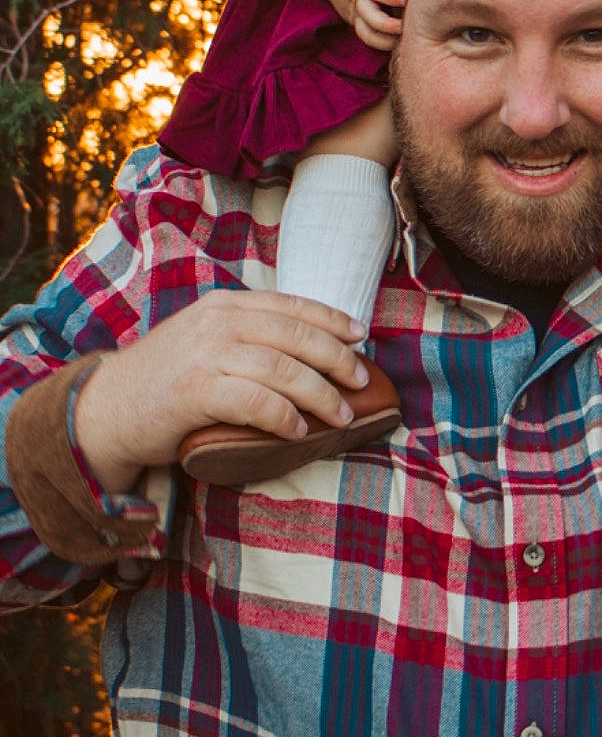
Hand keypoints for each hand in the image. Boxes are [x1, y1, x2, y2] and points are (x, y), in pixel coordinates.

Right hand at [72, 292, 372, 491]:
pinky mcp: (195, 391)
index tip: (361, 336)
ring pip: (283, 369)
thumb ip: (246, 338)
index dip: (332, 319)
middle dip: (336, 359)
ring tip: (340, 416)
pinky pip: (256, 402)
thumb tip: (310, 353)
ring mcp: (206, 354)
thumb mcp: (205, 342)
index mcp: (224, 305)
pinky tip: (298, 431)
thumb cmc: (164, 381)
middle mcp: (217, 321)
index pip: (291, 305)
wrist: (105, 410)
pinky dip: (284, 417)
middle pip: (296, 335)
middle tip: (360, 381)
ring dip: (320, 395)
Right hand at [304, 0, 405, 49]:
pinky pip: (367, 39)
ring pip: (366, 34)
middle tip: (404, 27)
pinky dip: (381, 44)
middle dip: (386, 25)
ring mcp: (355, 15)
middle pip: (368, 17)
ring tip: (404, 42)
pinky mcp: (356, 24)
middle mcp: (357, 1)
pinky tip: (399, 46)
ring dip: (384, 41)